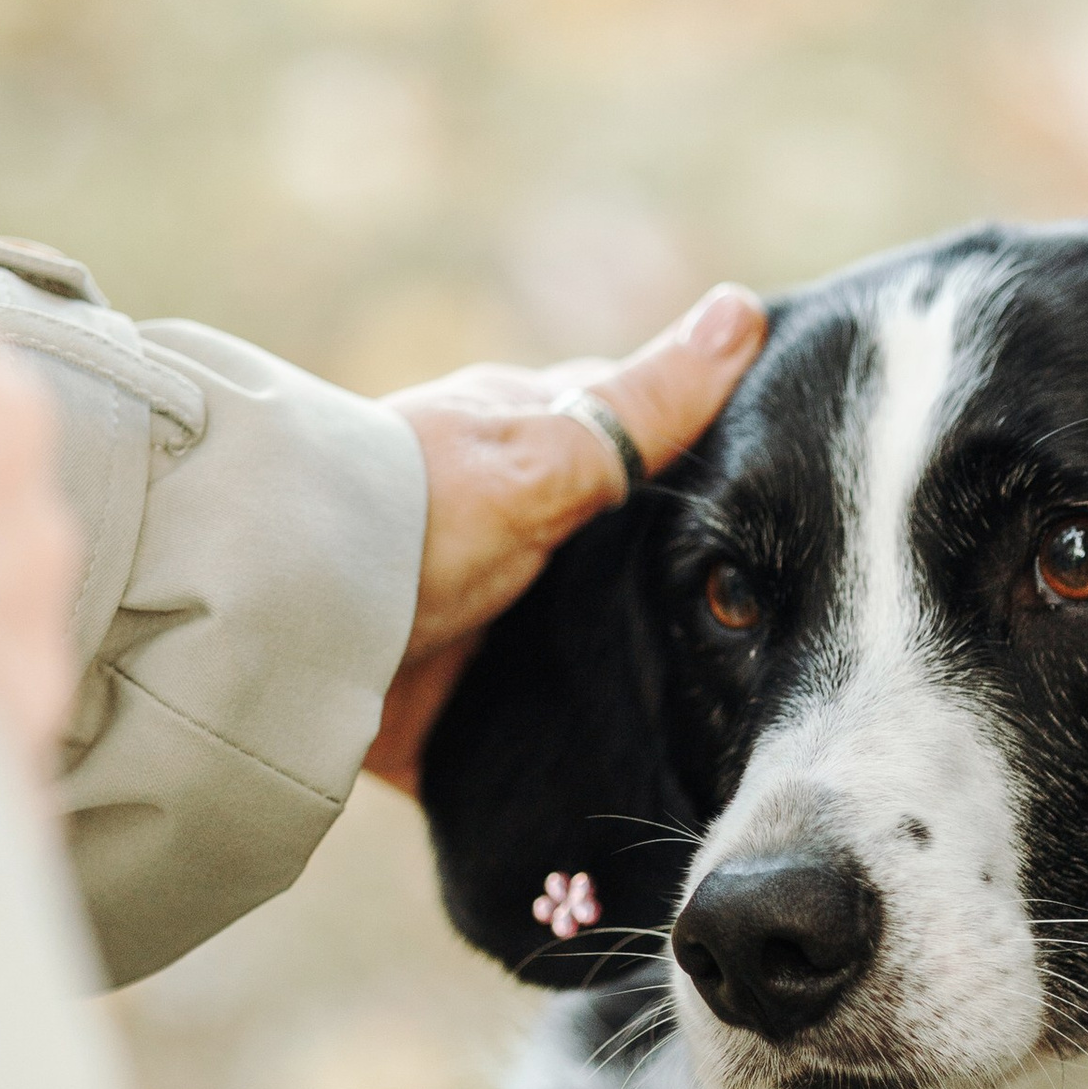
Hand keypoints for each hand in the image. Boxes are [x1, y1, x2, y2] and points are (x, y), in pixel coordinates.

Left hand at [363, 283, 769, 789]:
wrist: (286, 619)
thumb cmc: (414, 511)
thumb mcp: (546, 456)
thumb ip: (645, 407)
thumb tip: (746, 309)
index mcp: (529, 446)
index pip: (641, 440)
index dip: (716, 464)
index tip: (801, 505)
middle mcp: (507, 523)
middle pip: (620, 551)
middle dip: (681, 591)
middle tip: (785, 637)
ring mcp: (479, 613)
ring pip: (583, 637)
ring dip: (632, 672)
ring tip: (735, 720)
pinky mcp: (448, 706)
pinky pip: (530, 729)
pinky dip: (573, 747)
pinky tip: (634, 779)